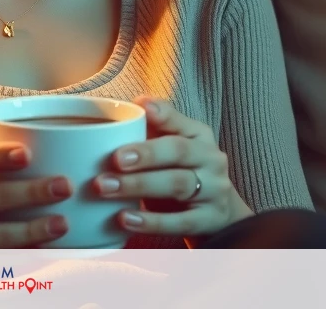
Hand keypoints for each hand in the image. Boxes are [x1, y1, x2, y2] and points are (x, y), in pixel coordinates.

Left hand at [89, 95, 254, 239]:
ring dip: (138, 185)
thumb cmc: (182, 172)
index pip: (180, 121)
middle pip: (178, 151)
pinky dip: (151, 221)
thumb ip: (154, 127)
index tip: (140, 109)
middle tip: (113, 159)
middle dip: (144, 154)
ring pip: (177, 184)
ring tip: (106, 188)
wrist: (219, 212)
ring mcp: (213, 190)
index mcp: (198, 135)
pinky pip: (180, 222)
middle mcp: (210, 159)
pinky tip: (125, 218)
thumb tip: (130, 104)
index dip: (162, 115)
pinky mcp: (209, 220)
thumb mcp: (173, 146)